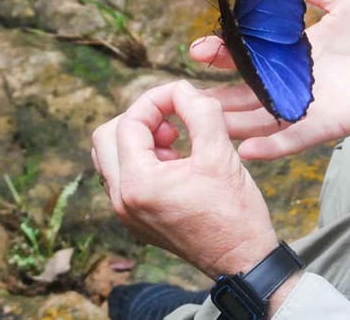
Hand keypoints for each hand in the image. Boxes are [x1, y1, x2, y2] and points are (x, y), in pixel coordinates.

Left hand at [91, 81, 278, 276]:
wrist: (243, 260)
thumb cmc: (235, 212)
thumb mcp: (221, 152)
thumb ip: (199, 110)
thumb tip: (181, 89)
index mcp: (138, 184)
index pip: (129, 123)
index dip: (155, 100)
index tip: (183, 96)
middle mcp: (122, 201)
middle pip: (105, 138)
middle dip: (140, 119)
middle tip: (173, 122)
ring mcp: (126, 214)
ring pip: (110, 158)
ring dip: (139, 140)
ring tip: (176, 143)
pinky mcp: (136, 220)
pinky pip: (123, 178)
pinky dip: (142, 160)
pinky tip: (176, 164)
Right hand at [192, 0, 349, 159]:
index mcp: (296, 51)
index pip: (248, 54)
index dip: (223, 52)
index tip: (199, 49)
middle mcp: (297, 82)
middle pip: (245, 92)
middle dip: (214, 93)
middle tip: (184, 92)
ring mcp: (311, 105)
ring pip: (261, 118)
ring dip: (232, 122)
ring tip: (202, 123)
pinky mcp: (330, 123)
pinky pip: (294, 138)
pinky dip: (271, 146)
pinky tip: (246, 150)